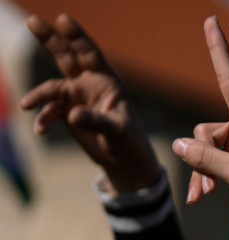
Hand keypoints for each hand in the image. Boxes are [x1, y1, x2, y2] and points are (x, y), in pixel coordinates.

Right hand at [20, 14, 160, 192]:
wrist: (123, 159)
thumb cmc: (129, 141)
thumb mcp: (118, 131)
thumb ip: (97, 121)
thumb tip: (72, 115)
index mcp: (107, 80)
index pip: (90, 53)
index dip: (77, 36)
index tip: (63, 19)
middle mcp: (89, 84)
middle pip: (66, 57)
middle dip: (50, 39)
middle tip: (31, 20)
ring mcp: (76, 97)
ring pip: (52, 87)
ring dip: (38, 95)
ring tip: (26, 105)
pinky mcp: (67, 113)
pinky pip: (50, 111)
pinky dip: (44, 119)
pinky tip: (41, 131)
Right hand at [171, 17, 228, 239]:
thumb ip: (209, 159)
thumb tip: (179, 146)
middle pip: (227, 82)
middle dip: (217, 54)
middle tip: (210, 20)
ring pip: (201, 137)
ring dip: (200, 165)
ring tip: (210, 189)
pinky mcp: (228, 157)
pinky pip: (200, 157)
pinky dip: (199, 178)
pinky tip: (201, 198)